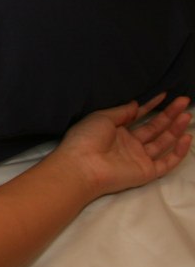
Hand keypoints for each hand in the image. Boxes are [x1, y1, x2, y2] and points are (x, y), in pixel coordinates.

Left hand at [55, 94, 192, 197]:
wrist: (82, 165)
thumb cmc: (86, 139)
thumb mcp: (102, 117)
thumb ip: (122, 111)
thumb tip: (136, 104)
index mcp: (116, 131)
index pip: (139, 116)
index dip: (152, 106)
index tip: (165, 95)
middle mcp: (129, 144)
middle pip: (154, 128)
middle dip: (170, 114)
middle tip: (184, 100)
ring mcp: (138, 158)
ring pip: (163, 142)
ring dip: (176, 129)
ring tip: (187, 114)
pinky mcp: (146, 172)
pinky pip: (167, 163)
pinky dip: (178, 152)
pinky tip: (186, 137)